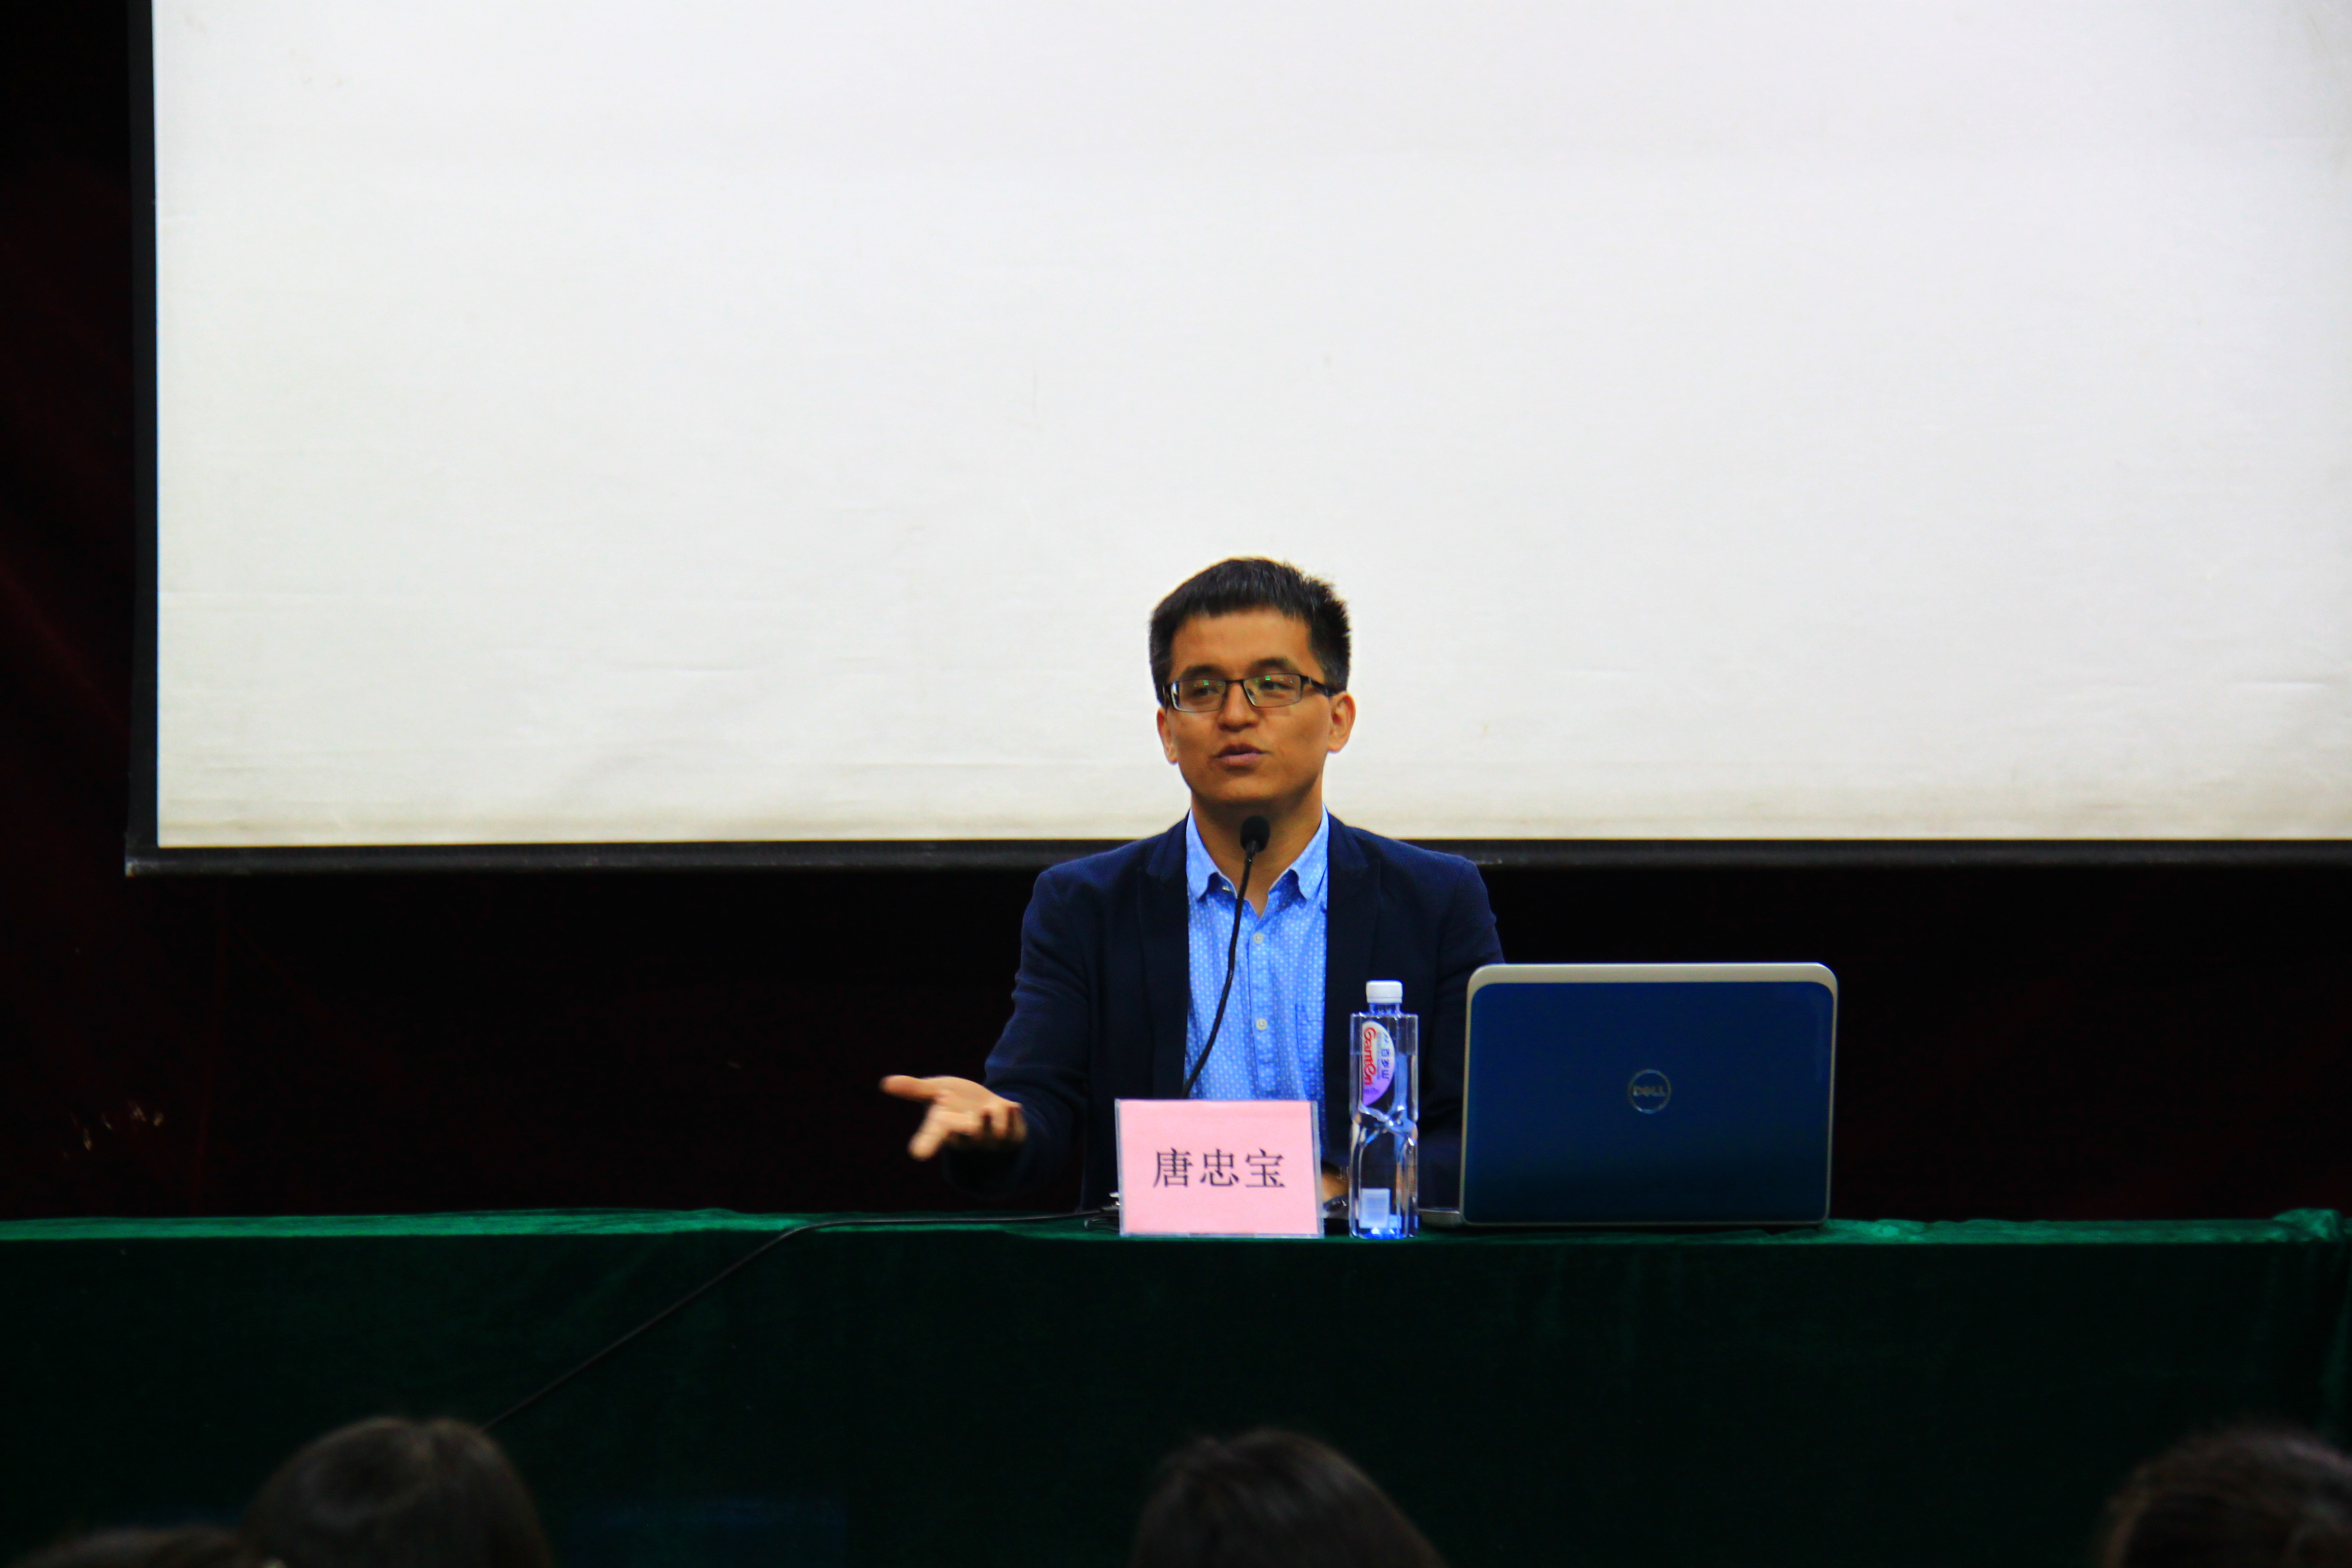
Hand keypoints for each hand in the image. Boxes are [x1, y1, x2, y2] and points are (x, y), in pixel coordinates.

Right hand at [880, 1074, 1027, 1159]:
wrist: (986, 1106)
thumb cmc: (956, 1101)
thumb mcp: (936, 1091)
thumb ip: (915, 1089)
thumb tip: (884, 1083)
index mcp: (946, 1129)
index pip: (934, 1137)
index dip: (927, 1144)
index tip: (917, 1153)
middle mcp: (968, 1138)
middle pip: (970, 1137)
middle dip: (974, 1128)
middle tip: (975, 1115)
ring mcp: (991, 1139)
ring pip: (995, 1131)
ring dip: (994, 1117)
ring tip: (987, 1107)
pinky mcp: (1012, 1137)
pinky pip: (1016, 1129)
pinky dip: (1014, 1115)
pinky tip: (1014, 1105)